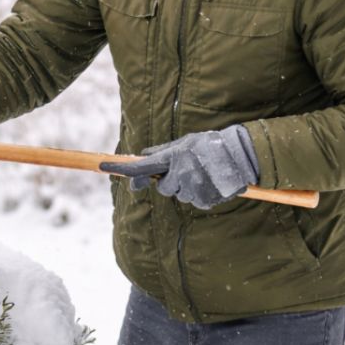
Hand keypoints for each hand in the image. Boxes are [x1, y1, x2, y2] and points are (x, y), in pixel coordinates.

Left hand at [98, 125, 259, 209]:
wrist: (241, 155)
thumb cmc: (211, 145)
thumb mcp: (185, 142)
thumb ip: (163, 151)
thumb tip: (144, 155)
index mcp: (173, 157)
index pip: (143, 165)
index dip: (124, 169)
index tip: (103, 166)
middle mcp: (180, 173)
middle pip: (164, 187)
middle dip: (171, 182)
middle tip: (186, 171)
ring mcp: (193, 188)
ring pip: (181, 195)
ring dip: (187, 188)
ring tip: (203, 174)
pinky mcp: (205, 200)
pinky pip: (195, 201)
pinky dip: (200, 195)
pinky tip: (210, 183)